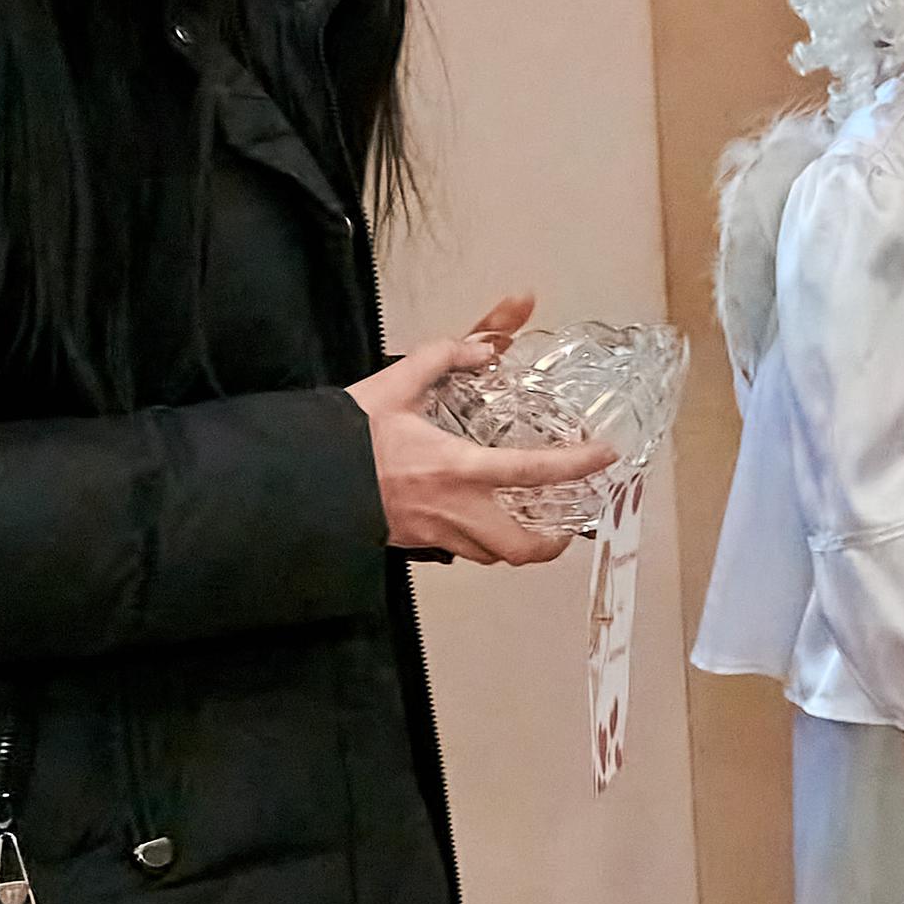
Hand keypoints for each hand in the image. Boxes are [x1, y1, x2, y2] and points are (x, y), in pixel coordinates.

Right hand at [351, 293, 616, 567]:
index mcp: (458, 468)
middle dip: (553, 542)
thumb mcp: (397, 383)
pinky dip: (481, 543)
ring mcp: (434, 534)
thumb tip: (485, 346)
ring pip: (492, 557)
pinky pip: (461, 552)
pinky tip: (481, 519)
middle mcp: (454, 510)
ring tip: (530, 524)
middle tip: (566, 524)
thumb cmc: (347, 436)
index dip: (577, 465)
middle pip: (522, 547)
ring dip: (517, 545)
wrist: (300, 480)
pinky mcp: (414, 544)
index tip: (604, 456)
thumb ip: (445, 356)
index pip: (535, 471)